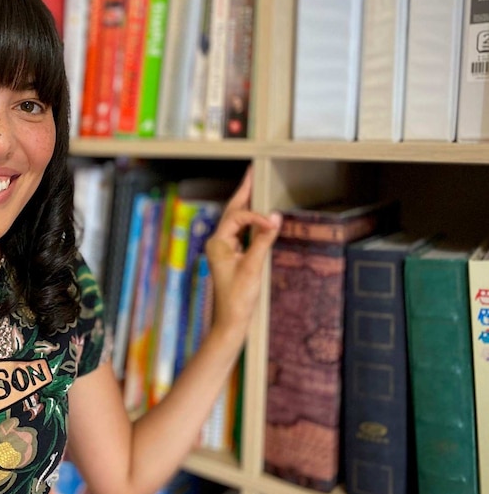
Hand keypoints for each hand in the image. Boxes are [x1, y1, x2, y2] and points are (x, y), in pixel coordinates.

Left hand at [205, 167, 280, 335]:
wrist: (231, 321)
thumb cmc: (238, 297)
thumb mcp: (253, 267)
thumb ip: (263, 240)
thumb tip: (275, 217)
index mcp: (217, 242)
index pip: (238, 217)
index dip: (256, 216)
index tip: (273, 221)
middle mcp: (218, 242)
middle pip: (232, 212)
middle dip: (244, 192)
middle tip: (253, 172)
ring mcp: (224, 249)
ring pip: (236, 221)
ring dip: (246, 204)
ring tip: (254, 185)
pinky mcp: (231, 256)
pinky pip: (241, 232)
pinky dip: (250, 221)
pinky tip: (257, 214)